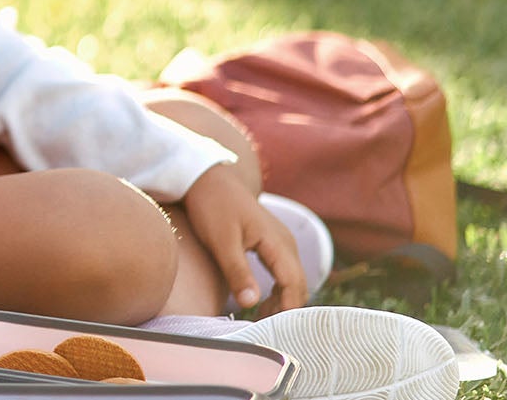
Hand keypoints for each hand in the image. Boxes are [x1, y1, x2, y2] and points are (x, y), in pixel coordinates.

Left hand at [183, 164, 306, 314]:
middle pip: (299, 286)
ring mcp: (282, 242)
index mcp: (278, 242)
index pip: (294, 285)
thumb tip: (251, 304)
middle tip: (261, 327)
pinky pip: (284, 273)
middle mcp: (286, 243)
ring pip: (293, 280)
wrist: (208, 178)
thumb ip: (237, 272)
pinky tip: (260, 302)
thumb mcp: (221, 241)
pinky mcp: (273, 243)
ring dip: (282, 301)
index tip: (270, 327)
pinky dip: (278, 290)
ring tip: (259, 319)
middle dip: (286, 309)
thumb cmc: (212, 206)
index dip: (287, 309)